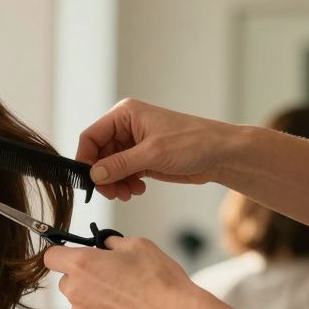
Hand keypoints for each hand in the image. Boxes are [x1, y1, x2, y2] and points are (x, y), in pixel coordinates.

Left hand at [43, 237, 200, 308]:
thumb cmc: (160, 279)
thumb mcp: (138, 246)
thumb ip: (112, 243)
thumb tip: (104, 244)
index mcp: (82, 265)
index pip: (51, 256)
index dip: (62, 254)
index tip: (74, 256)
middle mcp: (75, 291)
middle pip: (66, 281)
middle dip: (83, 278)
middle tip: (110, 278)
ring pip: (79, 302)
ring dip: (93, 299)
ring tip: (123, 299)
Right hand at [77, 99, 242, 200]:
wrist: (222, 154)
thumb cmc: (195, 142)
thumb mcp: (153, 153)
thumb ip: (120, 164)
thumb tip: (94, 174)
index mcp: (125, 115)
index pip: (91, 136)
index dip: (86, 159)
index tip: (88, 180)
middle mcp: (126, 127)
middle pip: (98, 155)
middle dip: (103, 176)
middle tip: (111, 192)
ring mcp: (134, 144)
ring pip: (109, 167)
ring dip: (114, 183)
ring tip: (127, 193)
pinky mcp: (142, 159)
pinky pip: (122, 174)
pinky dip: (125, 184)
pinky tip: (137, 190)